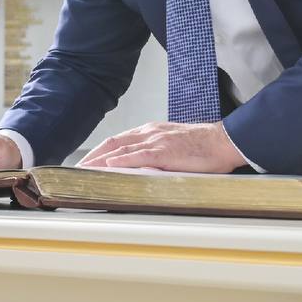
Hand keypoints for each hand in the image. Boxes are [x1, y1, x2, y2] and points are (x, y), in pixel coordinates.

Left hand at [77, 121, 246, 171]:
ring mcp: (156, 141)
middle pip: (113, 142)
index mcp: (151, 131)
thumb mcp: (174, 145)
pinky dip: (121, 160)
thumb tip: (142, 166)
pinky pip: (138, 156)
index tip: (88, 161)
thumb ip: (157, 152)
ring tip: (85, 170)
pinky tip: (109, 165)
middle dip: (93, 155)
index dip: (101, 150)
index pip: (119, 140)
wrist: (223, 142)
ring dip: (100, 160)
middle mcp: (149, 133)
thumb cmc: (203, 146)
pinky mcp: (165, 152)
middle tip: (78, 168)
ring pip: (121, 149)